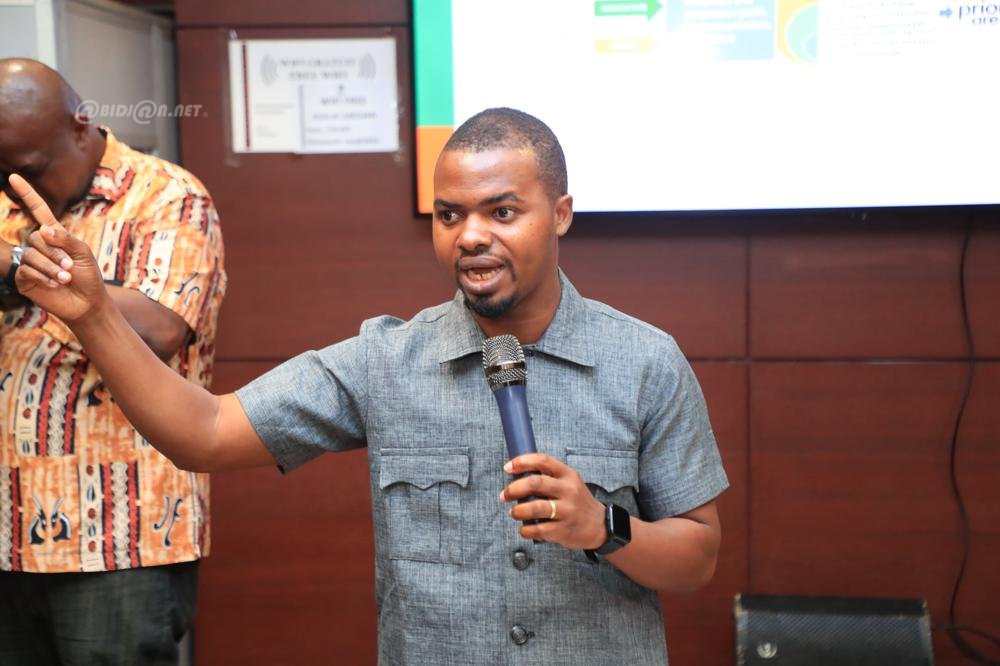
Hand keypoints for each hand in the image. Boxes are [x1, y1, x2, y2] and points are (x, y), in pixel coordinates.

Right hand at [8, 174, 107, 321]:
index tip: (13, 177)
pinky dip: (42, 276)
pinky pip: (26, 271)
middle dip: (55, 252)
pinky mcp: (24, 279)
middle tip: (69, 267)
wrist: (87, 302)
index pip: (38, 210)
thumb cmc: (88, 276)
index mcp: (55, 235)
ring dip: (50, 267)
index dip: (27, 193)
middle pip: (35, 237)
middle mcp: (40, 246)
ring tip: (65, 278)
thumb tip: (43, 229)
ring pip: (31, 255)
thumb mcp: (83, 253)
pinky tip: (54, 284)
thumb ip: (66, 239)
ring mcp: (30, 261)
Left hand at [499, 453, 606, 548]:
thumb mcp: (569, 482)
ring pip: (535, 508)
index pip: (543, 461)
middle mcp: (568, 490)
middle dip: (514, 488)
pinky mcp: (563, 530)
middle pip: (536, 483)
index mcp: (567, 474)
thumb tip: (517, 474)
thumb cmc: (577, 502)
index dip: (522, 462)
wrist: (600, 525)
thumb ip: (548, 477)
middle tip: (504, 495)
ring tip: (513, 512)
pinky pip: (538, 530)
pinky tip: (523, 529)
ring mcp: (567, 511)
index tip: (508, 467)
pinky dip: (525, 530)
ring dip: (518, 510)